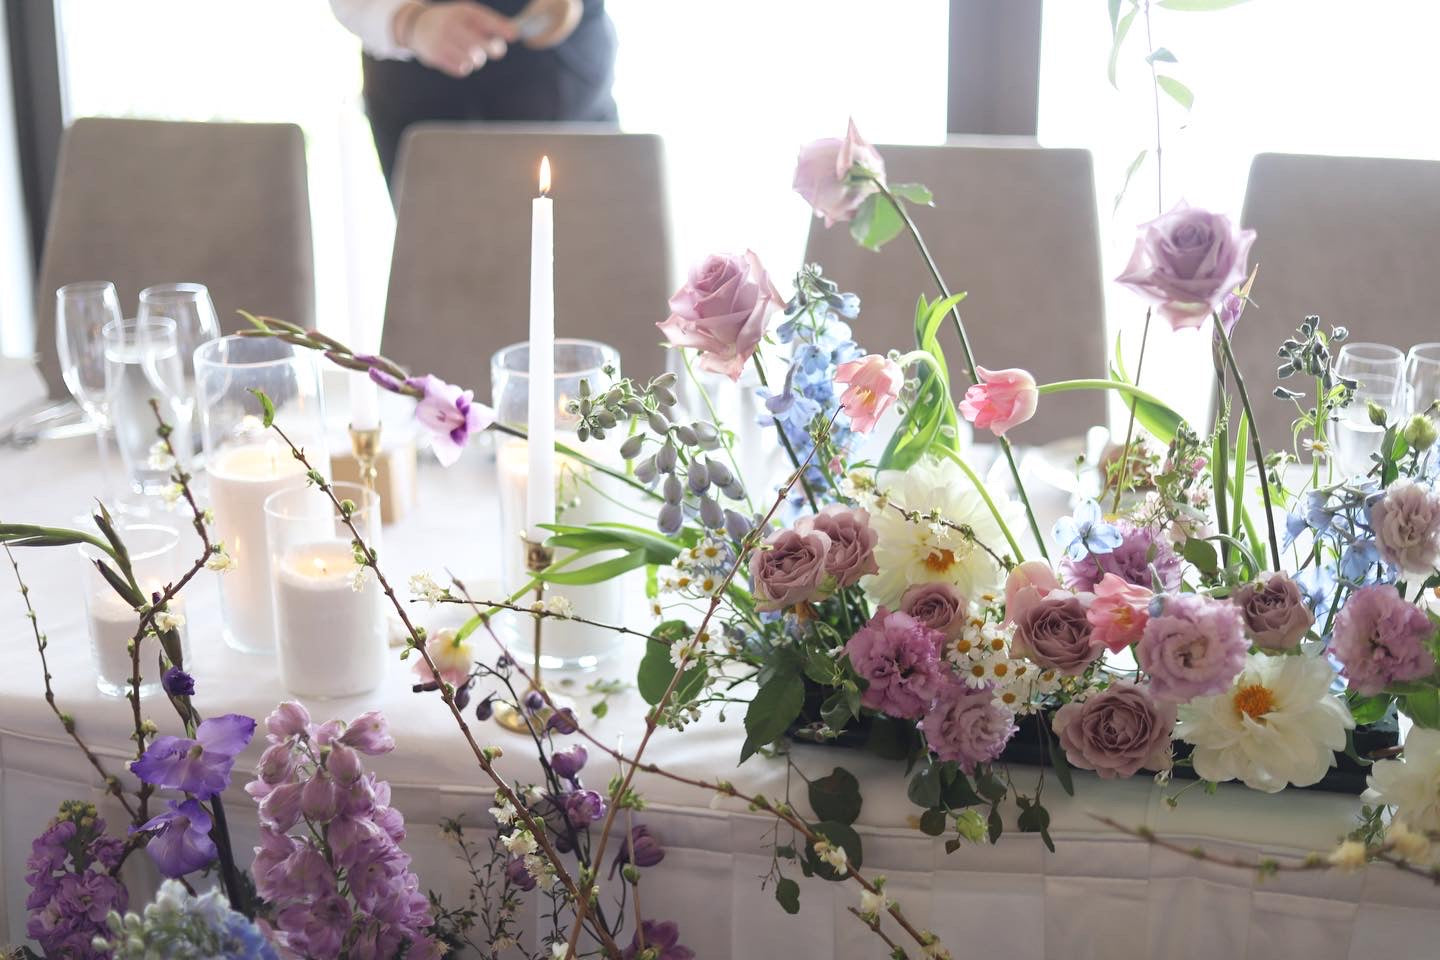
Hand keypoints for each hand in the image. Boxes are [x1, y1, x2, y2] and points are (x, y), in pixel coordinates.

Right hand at [402, 2, 516, 77]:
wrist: (417, 26)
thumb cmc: (453, 22)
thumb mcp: (469, 16)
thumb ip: (490, 25)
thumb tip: (514, 33)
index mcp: (462, 11)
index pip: (484, 19)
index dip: (500, 27)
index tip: (514, 35)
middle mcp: (451, 23)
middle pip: (479, 44)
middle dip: (492, 50)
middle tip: (496, 51)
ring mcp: (441, 40)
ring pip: (472, 60)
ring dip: (476, 60)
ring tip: (471, 53)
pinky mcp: (435, 56)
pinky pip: (461, 69)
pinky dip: (464, 67)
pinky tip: (459, 58)